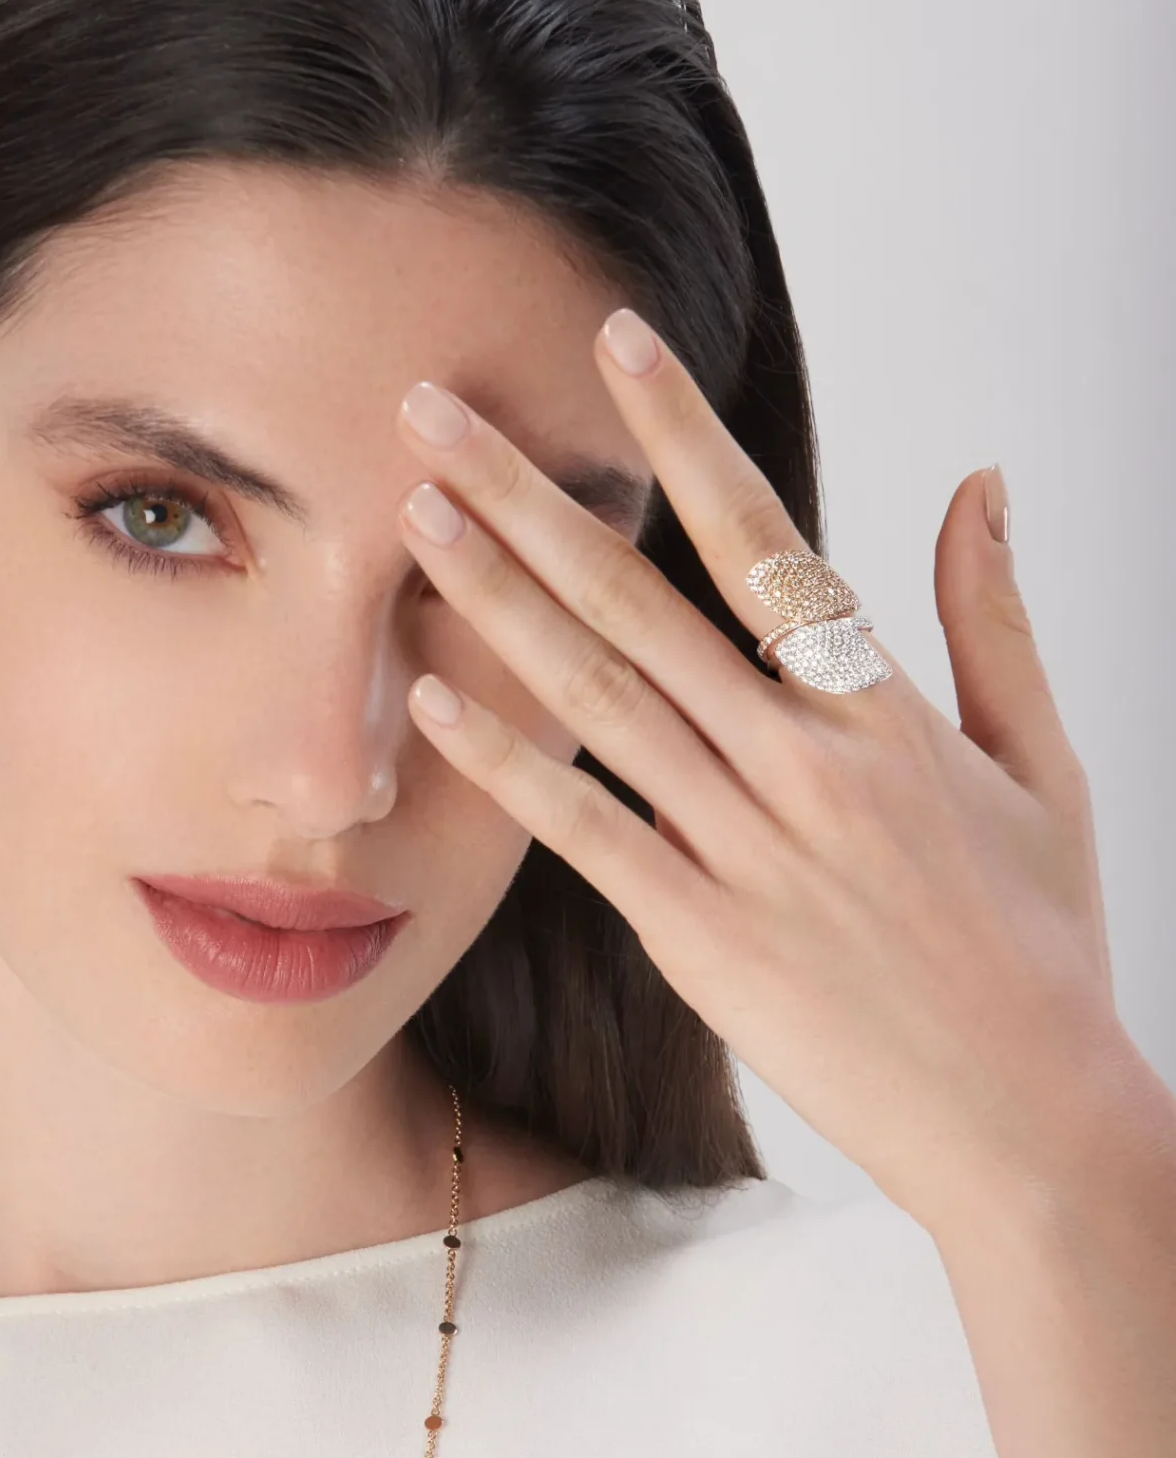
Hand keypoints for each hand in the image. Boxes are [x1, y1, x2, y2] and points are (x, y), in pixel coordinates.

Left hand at [393, 309, 1124, 1235]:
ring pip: (602, 698)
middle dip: (533, 494)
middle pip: (646, 601)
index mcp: (887, 712)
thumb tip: (980, 478)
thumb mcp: (1042, 767)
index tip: (618, 342)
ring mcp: (748, 852)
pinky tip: (434, 693)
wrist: (1025, 1116)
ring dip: (499, 600)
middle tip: (434, 409)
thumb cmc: (1040, 950)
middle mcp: (806, 765)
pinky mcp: (701, 939)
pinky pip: (588, 832)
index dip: (685, 434)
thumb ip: (993, 618)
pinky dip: (510, 761)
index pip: (770, 538)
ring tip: (416, 515)